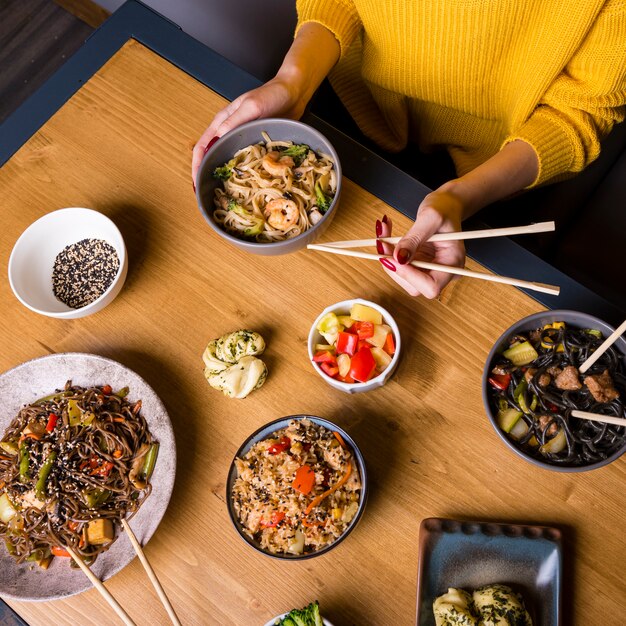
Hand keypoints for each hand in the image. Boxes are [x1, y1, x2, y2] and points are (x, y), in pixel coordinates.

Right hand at [191, 78, 305, 183]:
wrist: (293, 92)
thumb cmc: (271, 94)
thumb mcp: (251, 106)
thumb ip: (234, 121)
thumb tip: (218, 137)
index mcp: (222, 122)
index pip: (202, 147)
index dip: (197, 165)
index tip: (196, 183)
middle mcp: (229, 132)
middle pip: (212, 157)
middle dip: (208, 175)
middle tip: (210, 194)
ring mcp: (242, 139)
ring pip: (227, 160)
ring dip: (225, 176)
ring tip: (225, 193)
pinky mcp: (255, 144)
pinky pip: (244, 161)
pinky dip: (242, 173)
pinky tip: (246, 183)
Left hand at [377, 186, 465, 297]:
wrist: (446, 205)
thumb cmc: (445, 208)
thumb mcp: (431, 218)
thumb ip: (414, 239)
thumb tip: (398, 258)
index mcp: (453, 265)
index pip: (431, 287)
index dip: (410, 276)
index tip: (394, 258)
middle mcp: (442, 272)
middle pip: (413, 286)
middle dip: (393, 266)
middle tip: (381, 242)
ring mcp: (429, 270)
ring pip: (401, 276)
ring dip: (386, 256)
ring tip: (382, 232)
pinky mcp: (417, 265)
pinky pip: (398, 265)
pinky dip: (388, 251)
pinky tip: (385, 234)